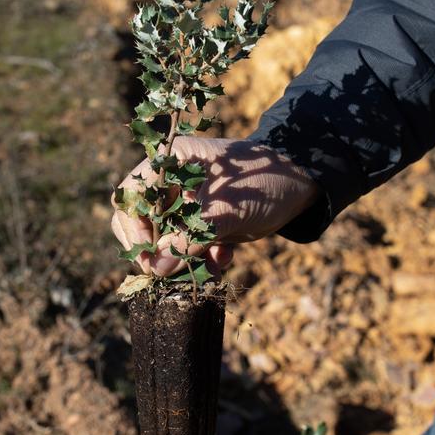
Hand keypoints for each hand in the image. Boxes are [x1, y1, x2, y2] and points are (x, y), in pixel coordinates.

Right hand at [110, 137, 318, 275]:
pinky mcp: (200, 222)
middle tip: (171, 273)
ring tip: (210, 266)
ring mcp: (185, 201)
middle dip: (158, 249)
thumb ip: (190, 237)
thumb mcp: (228, 210)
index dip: (134, 227)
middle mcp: (172, 180)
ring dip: (182, 259)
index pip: (130, 194)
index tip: (150, 257)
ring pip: (164, 239)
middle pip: (141, 219)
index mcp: (171, 161)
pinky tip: (222, 261)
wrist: (303, 186)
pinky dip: (200, 259)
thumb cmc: (266, 182)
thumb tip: (156, 268)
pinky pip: (185, 247)